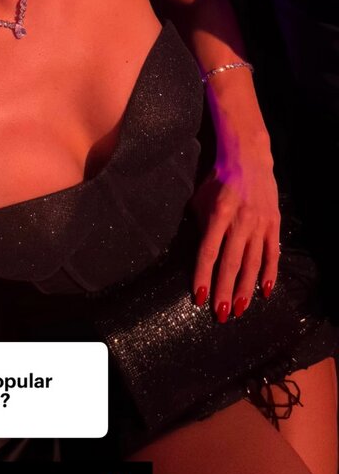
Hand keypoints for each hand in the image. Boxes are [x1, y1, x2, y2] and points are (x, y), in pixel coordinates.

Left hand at [191, 143, 279, 321]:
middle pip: (231, 263)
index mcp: (219, 214)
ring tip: (239, 310)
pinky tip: (265, 292)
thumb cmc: (218, 180)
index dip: (203, 276)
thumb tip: (200, 256)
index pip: (209, 252)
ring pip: (252, 263)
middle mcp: (240, 221)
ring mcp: (260, 223)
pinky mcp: (274, 223)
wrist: (249, 158)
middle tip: (220, 314)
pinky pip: (272, 254)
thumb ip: (200, 226)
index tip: (199, 297)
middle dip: (224, 291)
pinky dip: (269, 274)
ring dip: (245, 289)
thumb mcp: (201, 199)